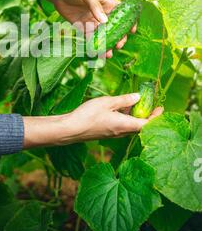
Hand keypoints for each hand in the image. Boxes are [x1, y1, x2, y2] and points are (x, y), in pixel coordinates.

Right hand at [23, 93, 162, 148]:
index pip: (147, 124)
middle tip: (150, 102)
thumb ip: (124, 100)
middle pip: (140, 125)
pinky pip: (121, 125)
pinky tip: (120, 107)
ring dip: (135, 115)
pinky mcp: (106, 132)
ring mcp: (113, 133)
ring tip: (136, 101)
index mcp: (124, 125)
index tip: (161, 107)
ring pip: (130, 125)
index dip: (156, 117)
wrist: (70, 129)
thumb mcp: (107, 103)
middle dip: (147, 114)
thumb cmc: (88, 115)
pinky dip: (125, 116)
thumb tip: (138, 97)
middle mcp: (121, 132)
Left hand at [27, 0, 135, 57]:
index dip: (129, 21)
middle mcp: (103, 14)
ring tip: (108, 54)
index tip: (132, 30)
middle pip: (115, 27)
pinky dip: (95, 46)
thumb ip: (95, 7)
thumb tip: (105, 22)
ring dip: (107, 44)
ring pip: (104, 35)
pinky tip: (97, 53)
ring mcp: (94, 22)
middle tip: (119, 45)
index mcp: (108, 3)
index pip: (122, 13)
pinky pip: (91, 39)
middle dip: (119, 37)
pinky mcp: (84, 28)